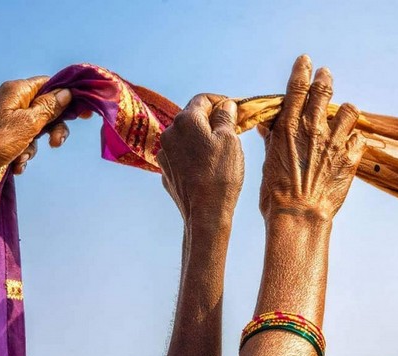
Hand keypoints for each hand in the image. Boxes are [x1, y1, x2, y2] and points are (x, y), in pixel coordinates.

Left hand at [0, 77, 73, 177]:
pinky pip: (19, 141)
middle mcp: (9, 100)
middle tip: (56, 144)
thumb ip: (49, 108)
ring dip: (33, 147)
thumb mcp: (28, 124)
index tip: (83, 113)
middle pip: (44, 109)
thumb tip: (66, 93)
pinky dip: (21, 154)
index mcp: (16, 91)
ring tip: (22, 158)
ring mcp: (2, 118)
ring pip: (32, 130)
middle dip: (52, 129)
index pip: (49, 85)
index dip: (68, 97)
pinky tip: (15, 164)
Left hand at [158, 94, 244, 224]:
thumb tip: (225, 106)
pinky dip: (192, 157)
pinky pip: (181, 157)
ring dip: (200, 140)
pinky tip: (206, 169)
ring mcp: (165, 154)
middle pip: (192, 118)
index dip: (220, 101)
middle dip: (210, 121)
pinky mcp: (166, 172)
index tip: (233, 110)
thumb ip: (226, 117)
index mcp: (186, 120)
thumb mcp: (230, 140)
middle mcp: (169, 133)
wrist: (204, 213)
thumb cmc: (220, 175)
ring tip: (218, 154)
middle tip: (229, 132)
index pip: (203, 99)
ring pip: (185, 138)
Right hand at [259, 56, 365, 222]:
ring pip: (348, 111)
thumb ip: (271, 140)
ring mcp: (334, 142)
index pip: (297, 87)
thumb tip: (267, 126)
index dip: (302, 70)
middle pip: (324, 91)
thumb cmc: (276, 195)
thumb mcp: (267, 163)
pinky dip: (355, 140)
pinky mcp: (350, 158)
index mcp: (289, 127)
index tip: (306, 61)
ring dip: (346, 110)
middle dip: (325, 79)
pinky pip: (358, 139)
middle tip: (326, 75)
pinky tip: (350, 145)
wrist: (299, 216)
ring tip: (344, 114)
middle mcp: (313, 128)